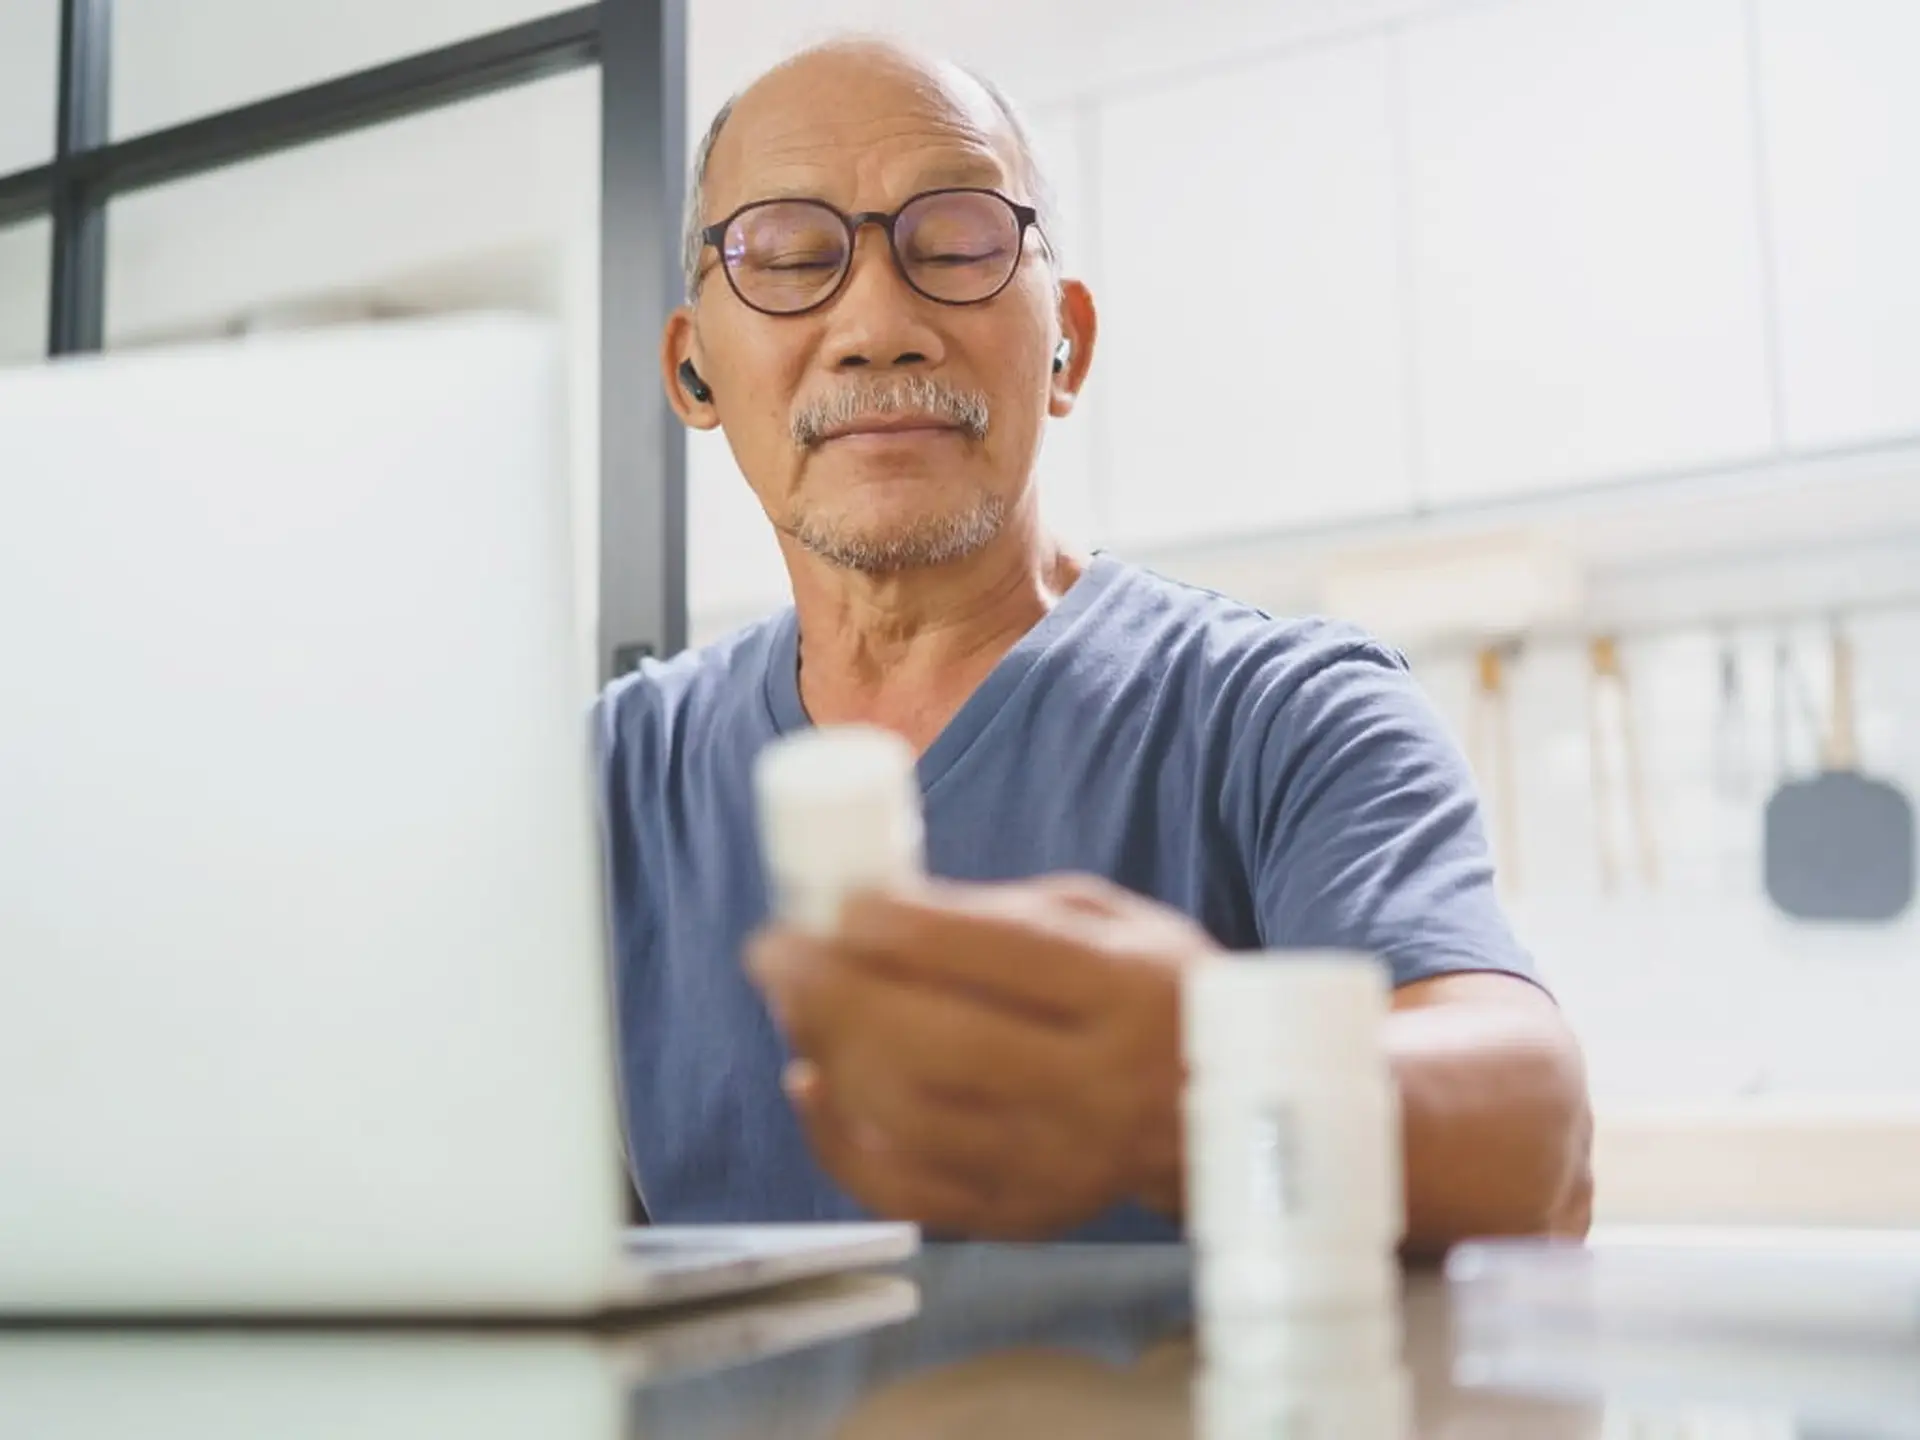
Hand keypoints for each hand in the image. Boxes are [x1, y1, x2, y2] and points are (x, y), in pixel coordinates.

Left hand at [747, 874, 1219, 1238]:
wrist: (1226, 1113)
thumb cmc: (1150, 991)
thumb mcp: (1107, 921)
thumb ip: (1006, 913)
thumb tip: (879, 908)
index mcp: (1127, 994)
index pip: (1005, 958)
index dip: (906, 928)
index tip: (840, 902)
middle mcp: (1097, 1088)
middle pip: (942, 1045)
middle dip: (837, 992)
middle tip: (774, 948)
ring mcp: (1059, 1164)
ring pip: (912, 1120)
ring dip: (829, 1054)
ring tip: (790, 1001)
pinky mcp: (1023, 1216)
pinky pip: (906, 1190)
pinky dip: (838, 1138)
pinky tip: (811, 1081)